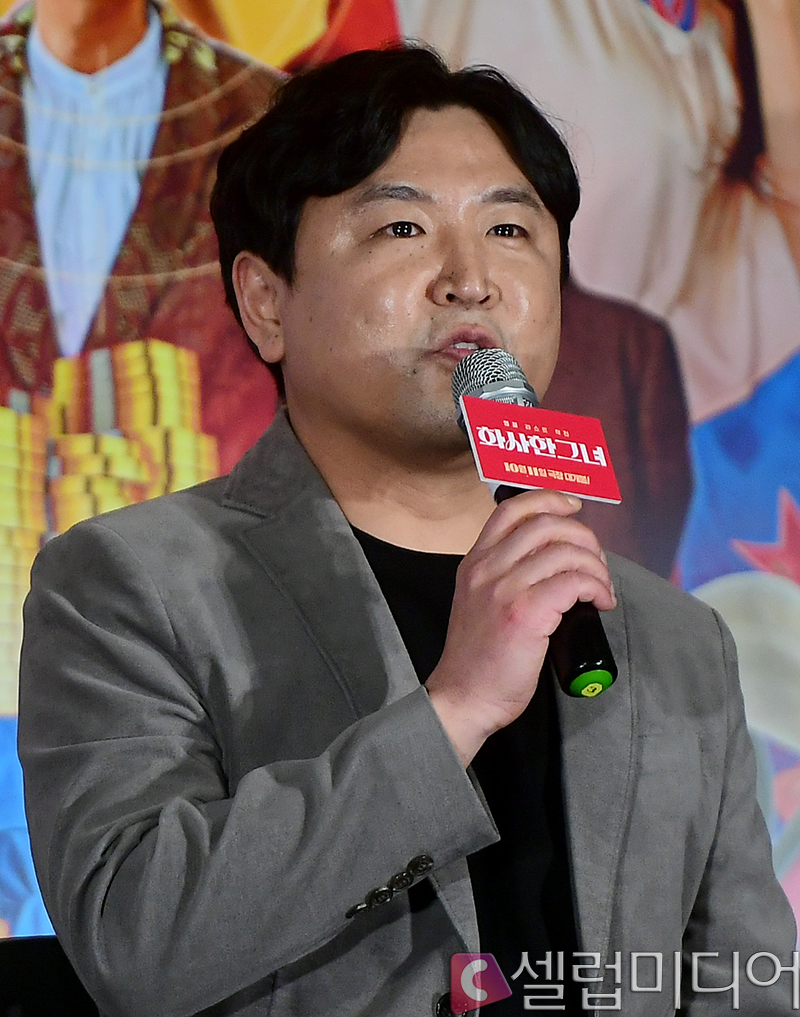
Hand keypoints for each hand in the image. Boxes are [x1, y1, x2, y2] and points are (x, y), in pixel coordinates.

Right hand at [425, 489, 615, 764]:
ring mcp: (505, 589)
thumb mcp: (478, 601)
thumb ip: (503, 575)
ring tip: (601, 589)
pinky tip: (600, 602)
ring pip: (566, 552)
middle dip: (584, 537)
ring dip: (596, 567)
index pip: (512, 509)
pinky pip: (574, 581)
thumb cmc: (478, 658)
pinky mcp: (525, 614)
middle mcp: (487, 568)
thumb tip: (554, 557)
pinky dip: (596, 587)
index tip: (573, 508)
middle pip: (546, 524)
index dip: (549, 500)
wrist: (464, 697)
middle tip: (596, 562)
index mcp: (474, 562)